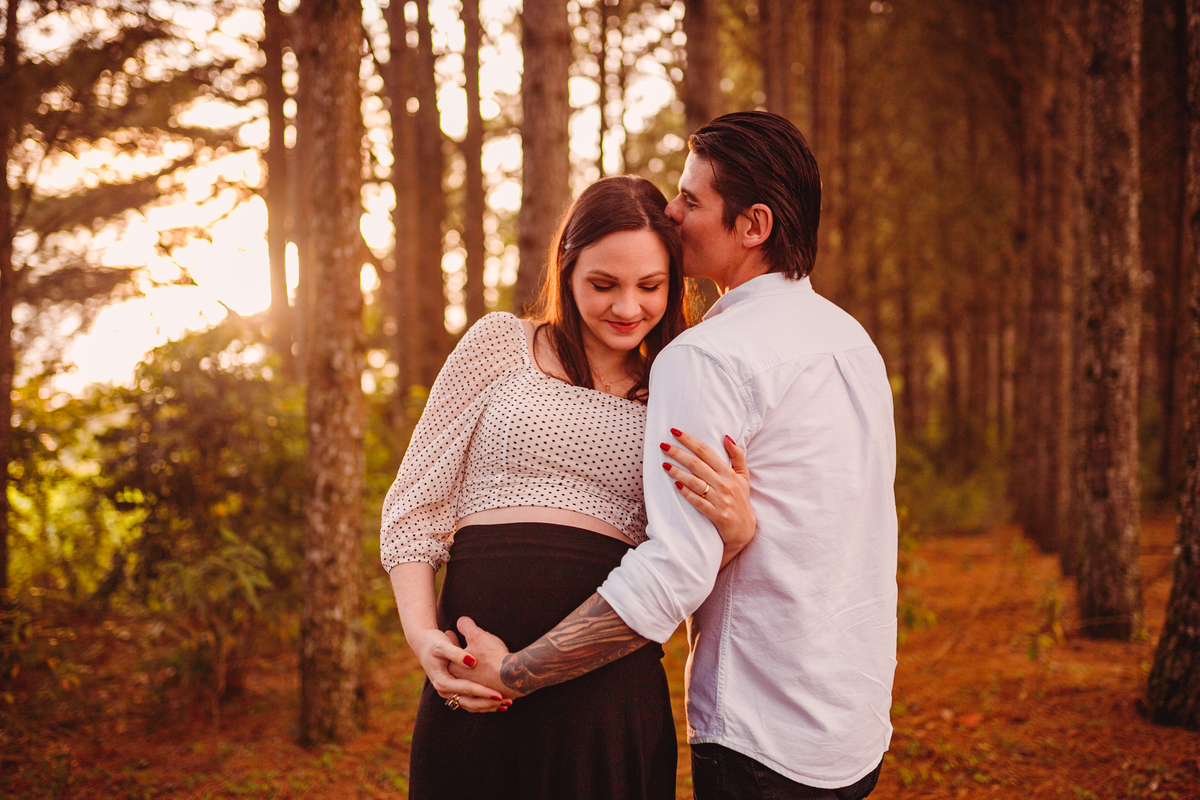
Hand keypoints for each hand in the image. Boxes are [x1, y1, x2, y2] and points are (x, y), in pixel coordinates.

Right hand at [408, 627, 510, 712]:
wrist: (423, 643)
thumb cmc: (434, 642)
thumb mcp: (443, 646)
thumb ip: (457, 653)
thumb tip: (472, 661)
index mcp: (443, 681)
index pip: (466, 689)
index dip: (483, 691)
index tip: (499, 694)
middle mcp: (445, 691)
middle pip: (470, 702)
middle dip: (489, 703)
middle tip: (508, 701)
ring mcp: (450, 693)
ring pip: (472, 705)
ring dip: (489, 705)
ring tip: (507, 703)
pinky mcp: (455, 691)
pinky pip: (472, 702)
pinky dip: (485, 703)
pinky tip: (499, 702)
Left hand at [448, 617, 526, 703]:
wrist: (513, 676)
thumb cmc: (492, 656)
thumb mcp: (477, 635)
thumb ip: (466, 626)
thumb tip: (461, 621)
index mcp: (453, 669)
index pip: (449, 652)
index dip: (450, 639)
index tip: (450, 632)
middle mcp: (461, 683)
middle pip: (457, 668)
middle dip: (458, 657)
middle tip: (460, 646)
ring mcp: (475, 693)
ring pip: (469, 682)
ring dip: (469, 673)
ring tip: (474, 664)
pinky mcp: (488, 698)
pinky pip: (481, 693)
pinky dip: (481, 687)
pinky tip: (485, 681)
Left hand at [660, 428, 754, 566]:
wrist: (744, 530)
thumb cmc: (741, 499)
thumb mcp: (743, 476)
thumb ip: (737, 455)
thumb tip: (726, 437)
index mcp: (729, 472)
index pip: (706, 452)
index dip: (690, 440)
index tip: (675, 432)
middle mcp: (724, 484)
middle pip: (697, 464)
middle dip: (678, 453)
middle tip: (663, 445)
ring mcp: (720, 499)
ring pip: (695, 482)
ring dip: (678, 472)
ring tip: (665, 464)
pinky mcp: (716, 514)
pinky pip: (698, 501)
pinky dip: (687, 493)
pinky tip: (676, 485)